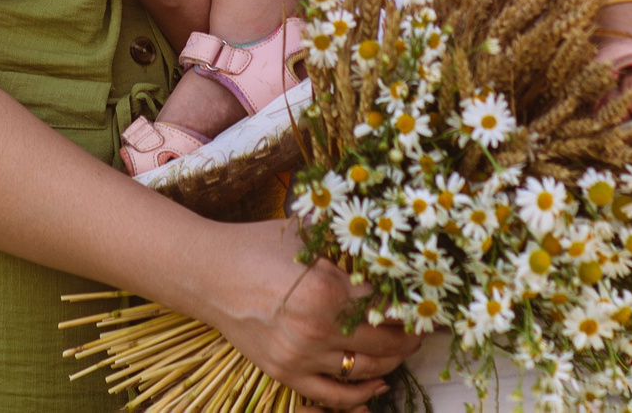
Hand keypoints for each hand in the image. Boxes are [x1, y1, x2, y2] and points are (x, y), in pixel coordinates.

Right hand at [185, 219, 416, 408]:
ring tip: (403, 350)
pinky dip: (361, 397)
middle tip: (422, 328)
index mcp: (329, 289)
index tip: (424, 302)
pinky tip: (379, 386)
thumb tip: (384, 250)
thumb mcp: (306, 235)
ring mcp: (301, 356)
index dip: (411, 305)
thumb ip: (345, 247)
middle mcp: (319, 329)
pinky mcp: (285, 372)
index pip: (388, 306)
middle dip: (409, 337)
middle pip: (385, 343)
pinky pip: (333, 396)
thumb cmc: (257, 245)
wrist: (207, 272)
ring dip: (392, 363)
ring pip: (365, 369)